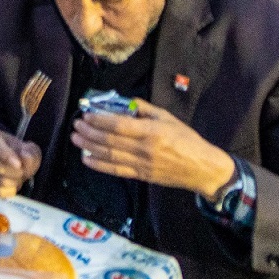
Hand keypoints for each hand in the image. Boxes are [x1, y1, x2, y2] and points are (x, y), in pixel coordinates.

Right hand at [0, 128, 42, 197]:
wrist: (9, 162)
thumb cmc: (19, 153)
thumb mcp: (29, 149)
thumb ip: (30, 152)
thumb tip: (25, 157)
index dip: (8, 157)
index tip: (19, 165)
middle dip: (15, 173)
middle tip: (22, 172)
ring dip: (13, 182)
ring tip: (17, 178)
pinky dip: (8, 191)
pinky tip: (11, 185)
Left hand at [70, 98, 237, 198]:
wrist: (203, 168)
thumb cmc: (187, 140)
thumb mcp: (168, 118)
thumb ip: (145, 109)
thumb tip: (125, 102)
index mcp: (151, 131)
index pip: (118, 125)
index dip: (99, 120)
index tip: (86, 114)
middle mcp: (144, 149)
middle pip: (109, 140)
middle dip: (89, 132)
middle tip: (76, 124)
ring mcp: (142, 164)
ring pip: (109, 156)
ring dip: (89, 147)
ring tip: (75, 138)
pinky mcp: (141, 176)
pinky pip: (116, 170)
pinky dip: (99, 165)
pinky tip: (86, 159)